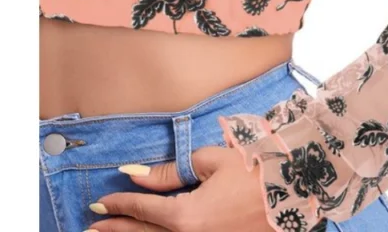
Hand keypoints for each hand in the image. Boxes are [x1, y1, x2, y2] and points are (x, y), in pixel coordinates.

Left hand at [87, 146, 271, 231]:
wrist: (295, 188)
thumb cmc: (254, 168)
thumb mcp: (210, 162)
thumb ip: (170, 172)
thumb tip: (136, 175)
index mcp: (187, 217)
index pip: (145, 210)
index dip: (120, 205)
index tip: (100, 203)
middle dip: (117, 230)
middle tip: (92, 226)